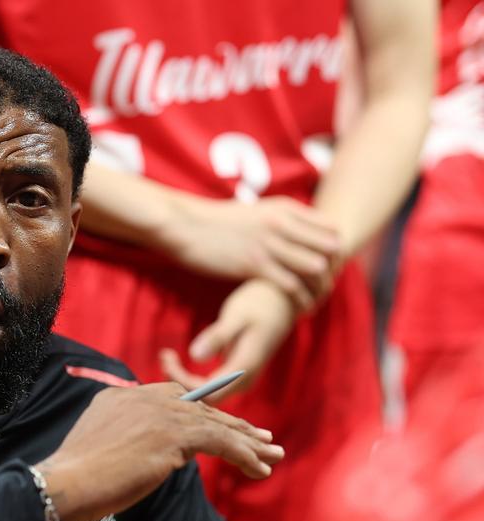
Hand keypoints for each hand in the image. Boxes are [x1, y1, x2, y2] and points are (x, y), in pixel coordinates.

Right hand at [37, 382, 283, 520]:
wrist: (64, 484)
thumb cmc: (75, 479)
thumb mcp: (101, 450)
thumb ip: (127, 441)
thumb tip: (161, 456)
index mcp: (121, 398)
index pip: (172, 397)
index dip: (202, 410)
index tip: (223, 422)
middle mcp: (142, 399)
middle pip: (199, 407)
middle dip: (232, 423)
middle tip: (261, 437)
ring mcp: (158, 415)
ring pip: (214, 423)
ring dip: (247, 441)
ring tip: (272, 454)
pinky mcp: (172, 436)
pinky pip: (220, 441)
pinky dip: (244, 454)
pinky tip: (259, 467)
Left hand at [159, 279, 295, 402]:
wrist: (281, 302)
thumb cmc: (259, 304)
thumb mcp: (237, 316)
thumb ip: (218, 336)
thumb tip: (193, 356)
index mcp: (245, 369)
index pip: (208, 393)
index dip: (183, 381)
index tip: (166, 357)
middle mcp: (243, 381)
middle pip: (204, 399)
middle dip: (179, 381)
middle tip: (163, 354)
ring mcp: (239, 381)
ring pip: (204, 394)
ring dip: (181, 379)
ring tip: (165, 354)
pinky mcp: (232, 375)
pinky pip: (206, 386)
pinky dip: (187, 376)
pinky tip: (173, 357)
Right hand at [167, 195, 338, 310]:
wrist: (185, 226)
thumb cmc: (215, 222)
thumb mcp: (254, 211)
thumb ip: (278, 219)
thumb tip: (293, 231)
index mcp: (285, 208)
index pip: (331, 229)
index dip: (335, 251)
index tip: (328, 268)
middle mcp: (282, 224)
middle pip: (329, 249)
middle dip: (333, 271)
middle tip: (325, 289)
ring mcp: (269, 244)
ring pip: (314, 268)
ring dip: (320, 289)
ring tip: (316, 303)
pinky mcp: (253, 265)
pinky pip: (290, 285)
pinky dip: (300, 300)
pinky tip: (300, 311)